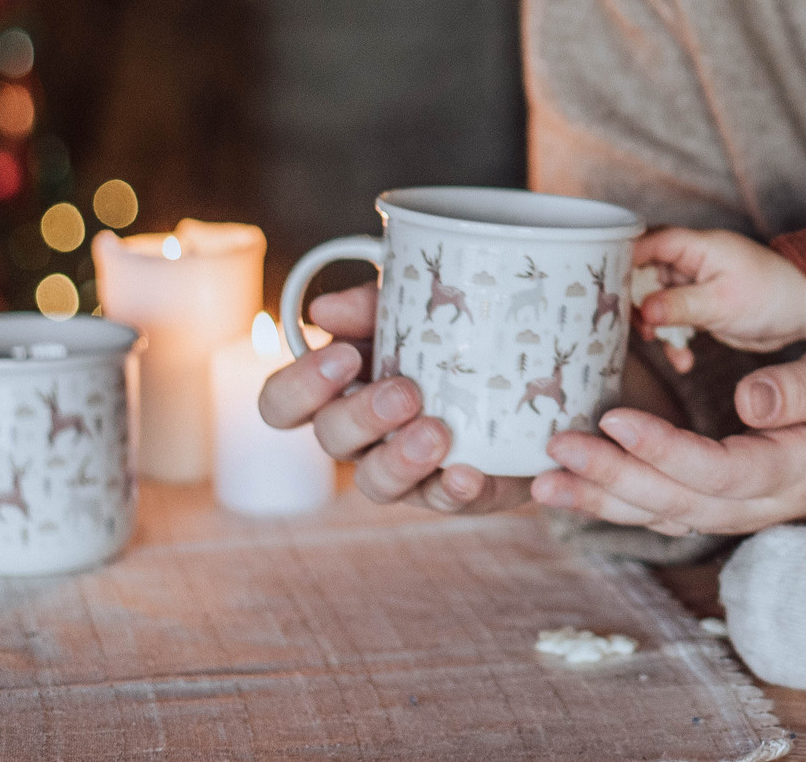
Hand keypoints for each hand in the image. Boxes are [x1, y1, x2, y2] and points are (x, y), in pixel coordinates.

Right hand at [255, 282, 528, 514]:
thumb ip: (371, 305)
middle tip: (406, 393)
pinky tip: (468, 473)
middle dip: (362, 416)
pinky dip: (452, 490)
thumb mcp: (414, 306)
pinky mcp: (448, 490)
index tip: (345, 357)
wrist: (522, 373)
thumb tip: (323, 310)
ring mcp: (401, 469)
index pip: (283, 403)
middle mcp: (359, 435)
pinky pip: (441, 500)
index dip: (300, 387)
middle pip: (330, 439)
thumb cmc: (449, 333)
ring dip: (400, 461)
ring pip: (375, 483)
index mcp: (339, 388)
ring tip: (438, 434)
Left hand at [531, 341, 805, 534]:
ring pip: (664, 515)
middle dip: (612, 479)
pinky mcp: (725, 504)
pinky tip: (576, 488)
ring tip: (544, 482)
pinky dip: (617, 501)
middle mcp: (763, 503)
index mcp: (797, 470)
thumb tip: (749, 399)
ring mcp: (743, 512)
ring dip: (603, 499)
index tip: (616, 420)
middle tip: (556, 452)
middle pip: (677, 502)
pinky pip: (666, 510)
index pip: (719, 471)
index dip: (663, 451)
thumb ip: (805, 388)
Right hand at [630, 228, 805, 372]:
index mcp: (695, 245)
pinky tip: (683, 360)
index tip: (600, 286)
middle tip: (628, 326)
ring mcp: (694, 284)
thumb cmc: (771, 295)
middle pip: (643, 274)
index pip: (645, 242)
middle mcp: (690, 260)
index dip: (620, 260)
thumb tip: (643, 310)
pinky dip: (673, 341)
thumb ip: (680, 305)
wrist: (803, 312)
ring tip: (657, 343)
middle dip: (633, 302)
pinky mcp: (699, 307)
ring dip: (654, 326)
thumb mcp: (722, 302)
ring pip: (655, 301)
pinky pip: (673, 321)